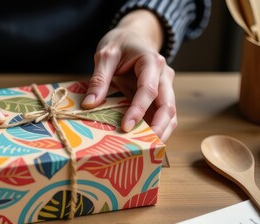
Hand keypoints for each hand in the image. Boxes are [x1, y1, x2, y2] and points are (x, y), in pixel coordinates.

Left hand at [81, 10, 176, 141]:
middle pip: (168, 105)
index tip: (125, 127)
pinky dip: (157, 128)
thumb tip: (89, 104)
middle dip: (160, 127)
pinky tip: (147, 142)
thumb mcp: (105, 55)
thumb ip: (99, 79)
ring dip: (162, 131)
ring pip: (170, 113)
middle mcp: (164, 75)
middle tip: (147, 146)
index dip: (139, 110)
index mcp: (151, 62)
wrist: (133, 36)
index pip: (149, 90)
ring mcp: (165, 86)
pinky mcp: (160, 96)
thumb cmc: (120, 43)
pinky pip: (162, 114)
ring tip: (149, 150)